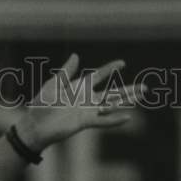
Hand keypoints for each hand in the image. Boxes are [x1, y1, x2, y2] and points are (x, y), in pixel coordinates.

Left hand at [15, 54, 144, 151]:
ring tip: (142, 97)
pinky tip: (128, 117)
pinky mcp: (84, 122)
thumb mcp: (53, 84)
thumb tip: (76, 55)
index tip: (122, 63)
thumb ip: (66, 72)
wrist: (35, 125)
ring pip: (112, 105)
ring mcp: (87, 111)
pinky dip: (115, 119)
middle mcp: (86, 99)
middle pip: (112, 92)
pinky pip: (103, 121)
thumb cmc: (41, 104)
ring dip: (127, 101)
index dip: (110, 69)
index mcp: (79, 87)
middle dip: (128, 90)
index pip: (99, 76)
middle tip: (145, 87)